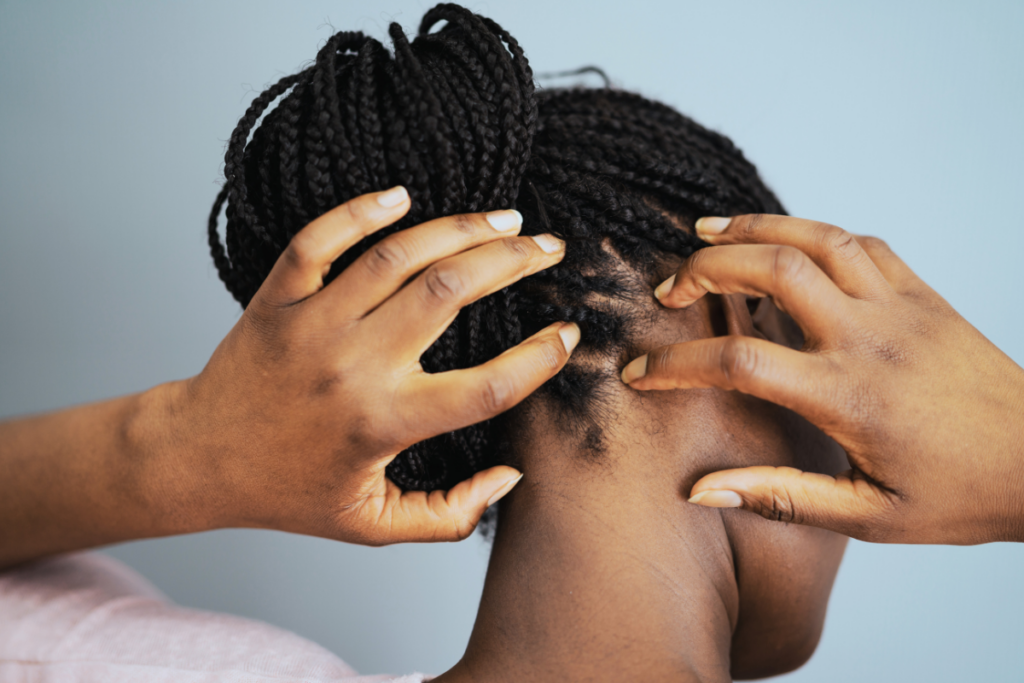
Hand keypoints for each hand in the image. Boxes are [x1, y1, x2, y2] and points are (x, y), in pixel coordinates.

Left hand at [173, 187, 577, 544]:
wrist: (198, 458)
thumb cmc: (289, 492)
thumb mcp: (373, 525)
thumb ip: (449, 516)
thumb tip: (509, 476)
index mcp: (385, 423)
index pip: (486, 387)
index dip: (539, 358)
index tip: (566, 334)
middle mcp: (354, 366)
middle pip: (450, 294)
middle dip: (512, 261)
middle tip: (547, 247)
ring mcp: (313, 324)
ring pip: (398, 257)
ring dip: (460, 229)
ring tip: (503, 218)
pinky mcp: (278, 298)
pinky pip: (320, 240)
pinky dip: (359, 210)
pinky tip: (402, 195)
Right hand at [621, 214, 1023, 544]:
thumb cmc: (961, 495)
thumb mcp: (868, 517)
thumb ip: (779, 498)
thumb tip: (700, 491)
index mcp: (847, 395)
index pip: (739, 361)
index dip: (677, 364)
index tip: (639, 372)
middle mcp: (868, 337)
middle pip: (771, 270)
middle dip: (705, 268)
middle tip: (669, 288)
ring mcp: (898, 306)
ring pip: (814, 239)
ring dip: (752, 228)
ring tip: (706, 232)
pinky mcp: (922, 293)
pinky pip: (860, 242)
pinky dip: (811, 232)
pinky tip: (786, 243)